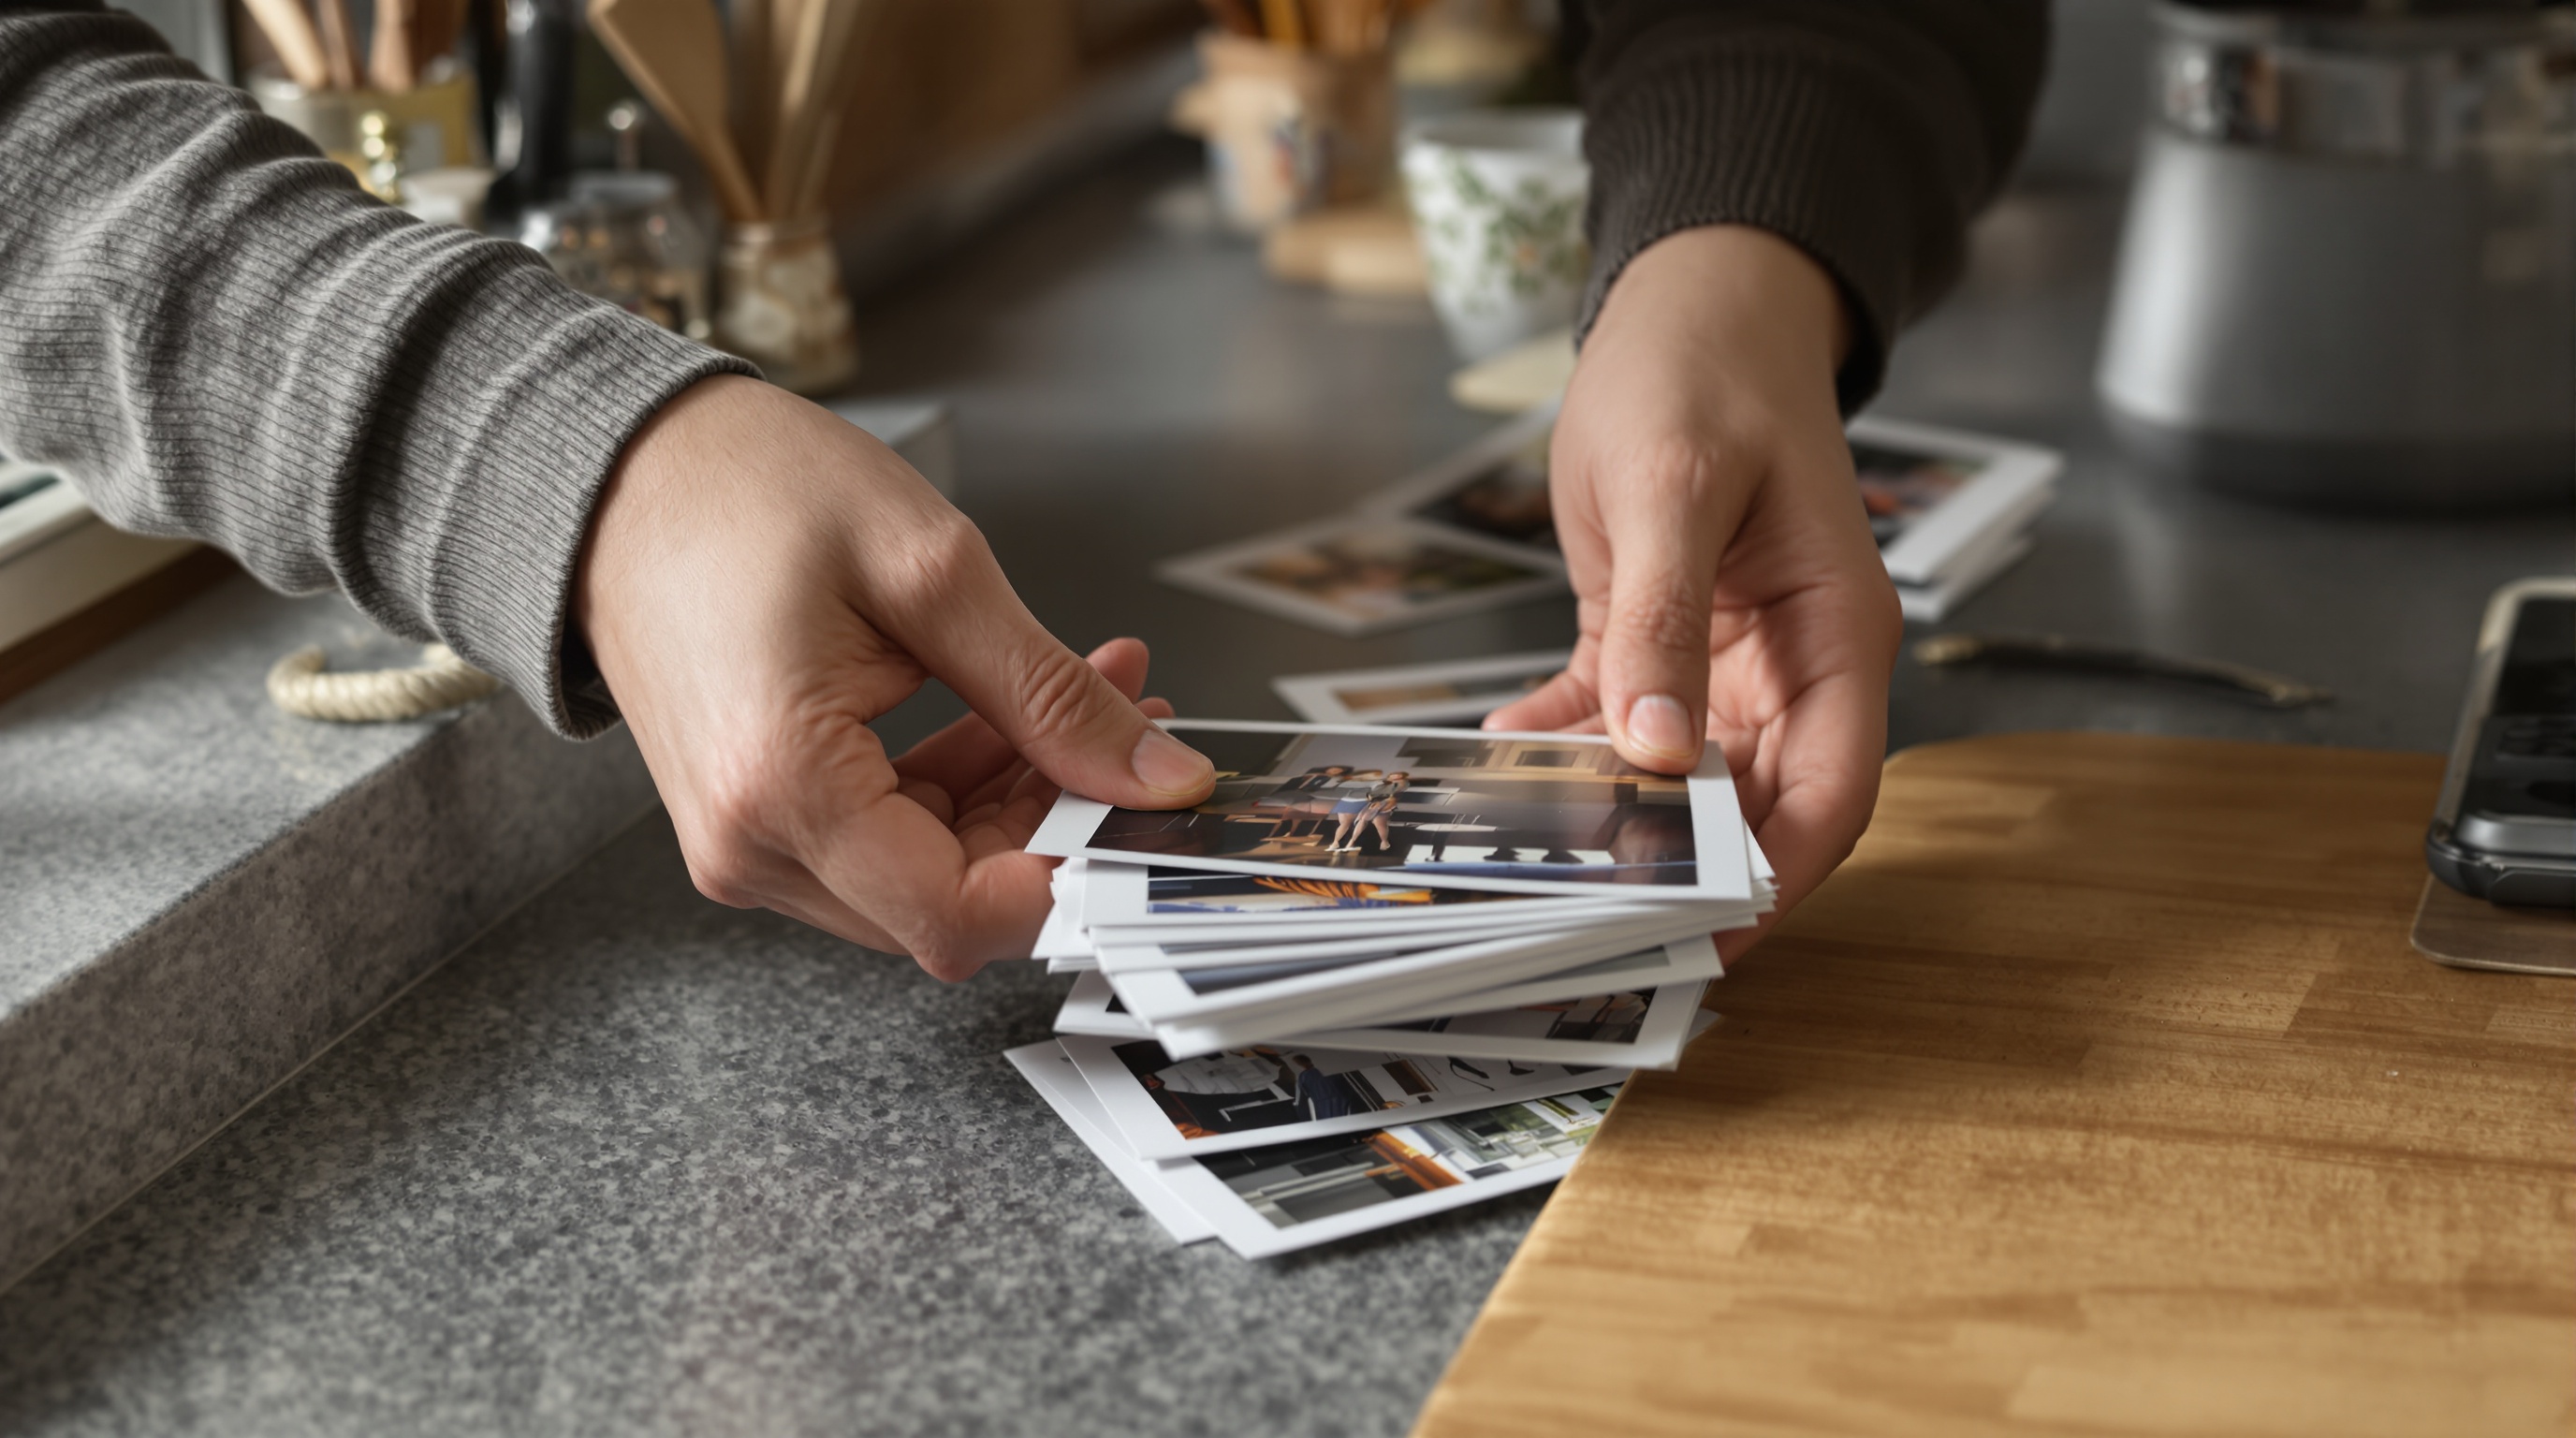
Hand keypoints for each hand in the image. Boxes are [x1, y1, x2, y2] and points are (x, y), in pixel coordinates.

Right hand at [575, 375, 1215, 978]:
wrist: (617, 468)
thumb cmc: (741, 492)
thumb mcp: (933, 574)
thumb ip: (1052, 695)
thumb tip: (1158, 777)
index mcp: (783, 788)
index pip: (959, 916)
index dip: (1071, 879)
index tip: (1143, 811)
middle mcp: (750, 843)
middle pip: (950, 903)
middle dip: (1060, 824)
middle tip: (1134, 725)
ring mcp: (746, 839)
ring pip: (928, 877)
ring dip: (1022, 800)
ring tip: (1090, 692)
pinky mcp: (757, 816)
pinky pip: (887, 839)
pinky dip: (964, 787)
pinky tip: (1015, 712)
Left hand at [1485, 226, 1901, 946]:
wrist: (1691, 303)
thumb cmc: (1704, 372)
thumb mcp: (1673, 489)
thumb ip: (1663, 619)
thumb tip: (1658, 749)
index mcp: (1836, 634)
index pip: (1833, 789)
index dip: (1779, 874)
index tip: (1711, 937)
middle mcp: (1792, 663)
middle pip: (1755, 804)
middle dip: (1683, 864)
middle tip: (1591, 917)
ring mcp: (1728, 659)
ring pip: (1680, 777)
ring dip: (1614, 813)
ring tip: (1534, 850)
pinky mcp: (1660, 640)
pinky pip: (1617, 719)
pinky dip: (1567, 745)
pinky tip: (1506, 757)